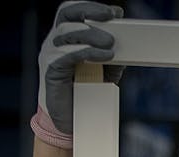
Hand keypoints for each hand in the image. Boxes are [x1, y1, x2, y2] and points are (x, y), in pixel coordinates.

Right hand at [38, 2, 124, 135]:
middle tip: (111, 17)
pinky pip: (67, 54)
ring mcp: (51, 55)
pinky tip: (104, 56)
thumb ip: (110, 56)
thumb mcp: (103, 71)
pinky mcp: (51, 70)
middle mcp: (55, 42)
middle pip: (67, 14)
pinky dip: (87, 52)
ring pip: (67, 32)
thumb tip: (127, 45)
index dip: (91, 7)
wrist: (70, 123)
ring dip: (92, 34)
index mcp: (66, 38)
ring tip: (111, 44)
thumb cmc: (83, 95)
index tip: (115, 12)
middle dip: (90, 11)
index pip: (72, 11)